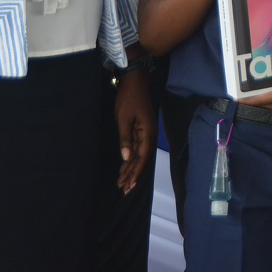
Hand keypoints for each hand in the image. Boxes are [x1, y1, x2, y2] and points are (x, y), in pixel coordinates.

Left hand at [114, 68, 154, 192]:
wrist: (134, 81)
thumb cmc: (129, 98)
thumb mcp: (124, 118)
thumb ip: (125, 138)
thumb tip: (125, 157)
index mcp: (148, 132)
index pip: (142, 157)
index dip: (135, 172)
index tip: (128, 185)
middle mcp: (148, 134)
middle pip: (142, 159)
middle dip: (133, 175)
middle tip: (124, 190)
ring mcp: (145, 132)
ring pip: (139, 155)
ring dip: (131, 169)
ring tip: (122, 182)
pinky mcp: (140, 129)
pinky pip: (136, 148)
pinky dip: (130, 159)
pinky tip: (124, 167)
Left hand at [243, 57, 271, 115]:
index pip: (259, 100)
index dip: (246, 99)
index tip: (235, 99)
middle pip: (260, 103)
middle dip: (250, 99)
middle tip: (241, 92)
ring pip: (267, 105)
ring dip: (259, 100)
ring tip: (252, 92)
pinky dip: (267, 100)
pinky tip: (268, 93)